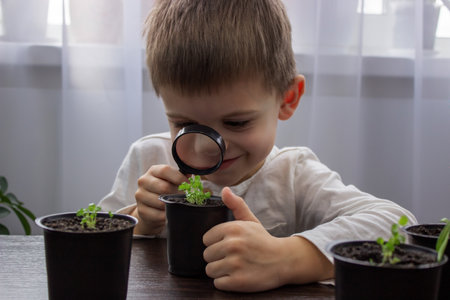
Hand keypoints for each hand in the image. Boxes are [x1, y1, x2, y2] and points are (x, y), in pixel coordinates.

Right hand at [133, 165, 187, 234]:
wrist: (151, 208)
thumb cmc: (165, 191)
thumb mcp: (171, 180)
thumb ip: (181, 177)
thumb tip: (193, 180)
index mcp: (153, 171)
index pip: (165, 170)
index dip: (179, 178)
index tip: (189, 186)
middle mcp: (144, 181)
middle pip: (164, 187)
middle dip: (178, 194)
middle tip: (187, 199)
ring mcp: (140, 195)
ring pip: (160, 202)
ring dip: (172, 206)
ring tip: (178, 206)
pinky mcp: (141, 210)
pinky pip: (157, 215)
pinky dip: (166, 216)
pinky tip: (170, 214)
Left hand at [203, 187, 333, 291]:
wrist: (284, 260)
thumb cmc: (263, 241)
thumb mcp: (250, 221)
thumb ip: (236, 205)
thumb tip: (224, 190)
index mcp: (232, 228)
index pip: (206, 239)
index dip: (216, 244)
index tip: (229, 245)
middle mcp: (232, 245)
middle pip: (206, 256)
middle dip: (218, 258)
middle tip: (234, 257)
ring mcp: (235, 264)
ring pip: (210, 270)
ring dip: (221, 271)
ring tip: (236, 267)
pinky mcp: (238, 281)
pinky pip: (218, 283)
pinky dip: (226, 282)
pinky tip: (238, 276)